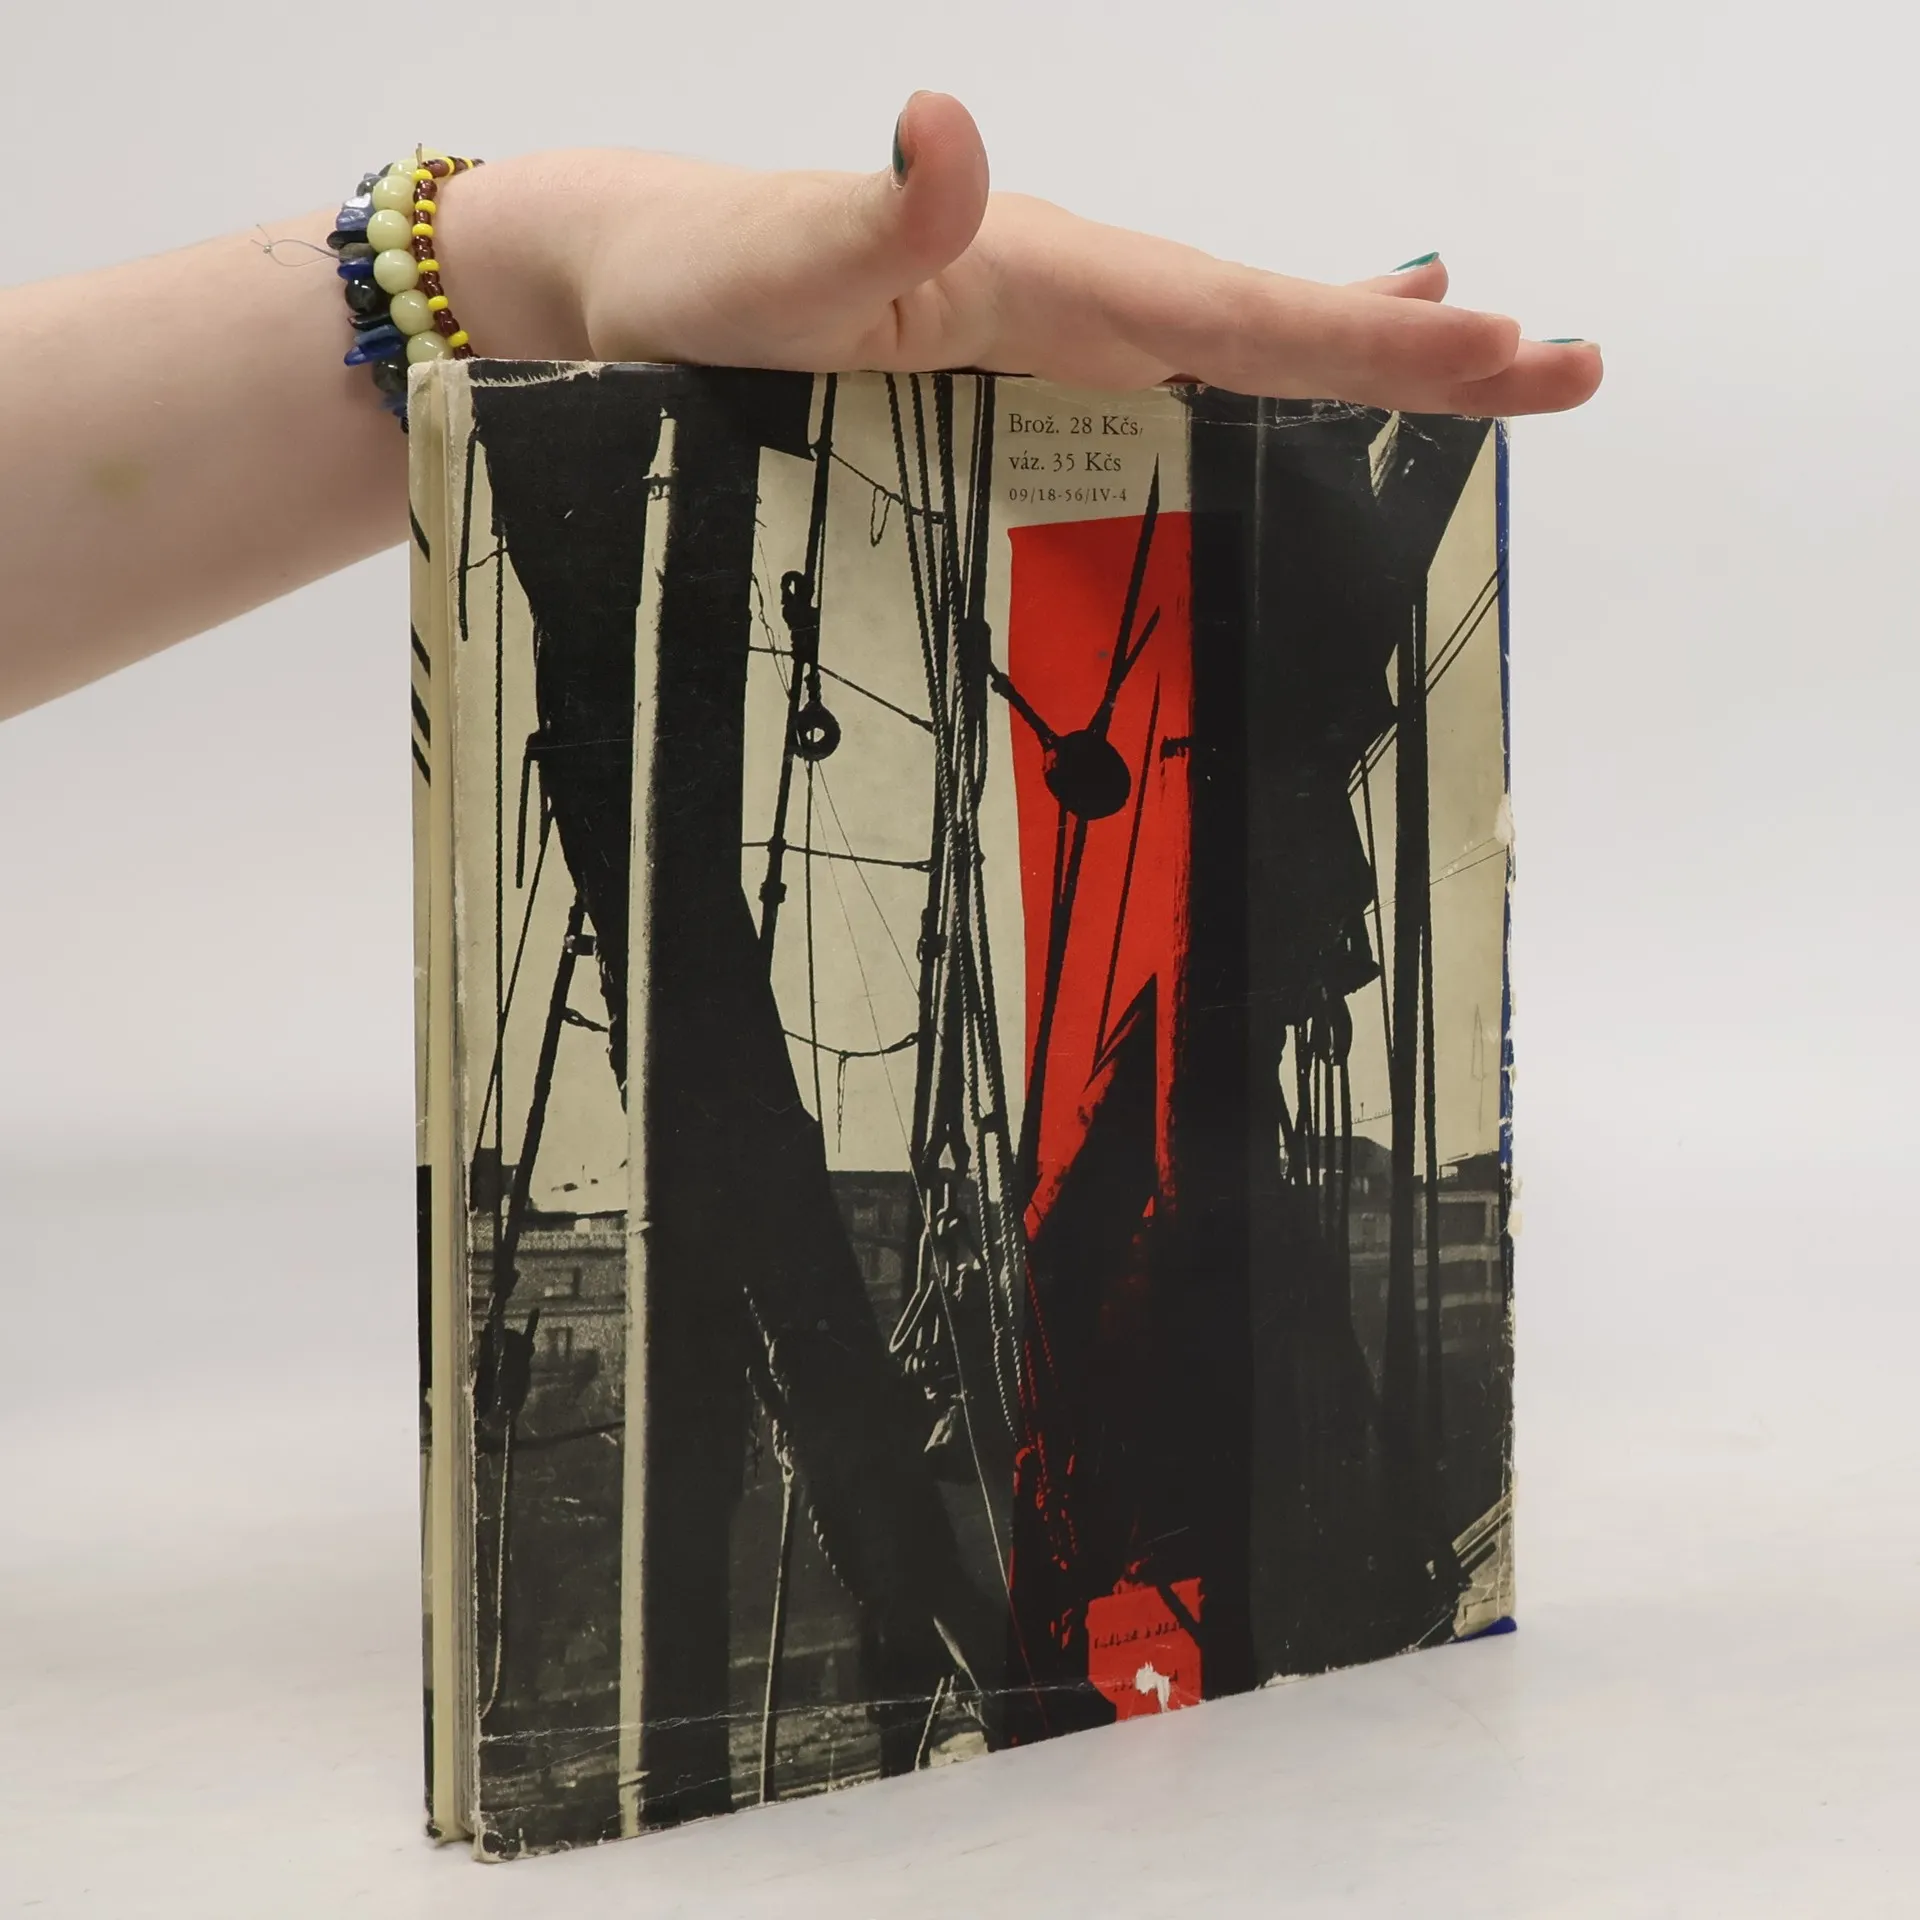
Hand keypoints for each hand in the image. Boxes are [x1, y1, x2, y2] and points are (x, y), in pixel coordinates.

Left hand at [440, 92, 1599, 416]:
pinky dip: (1266, 367)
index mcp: (1043, 280)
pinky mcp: (1023, 359)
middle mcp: (1070, 292)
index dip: (1364, 343)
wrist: (631, 275)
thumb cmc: (698, 287)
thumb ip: (869, 214)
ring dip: (1369, 360)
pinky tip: (1309, 375)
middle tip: (1566, 371)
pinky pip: (1175, 369)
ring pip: (1239, 344)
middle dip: (1420, 355)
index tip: (1496, 354)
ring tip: (1489, 372)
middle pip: (1272, 325)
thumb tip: (947, 127)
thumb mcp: (773, 270)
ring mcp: (1053, 325)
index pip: (1234, 318)